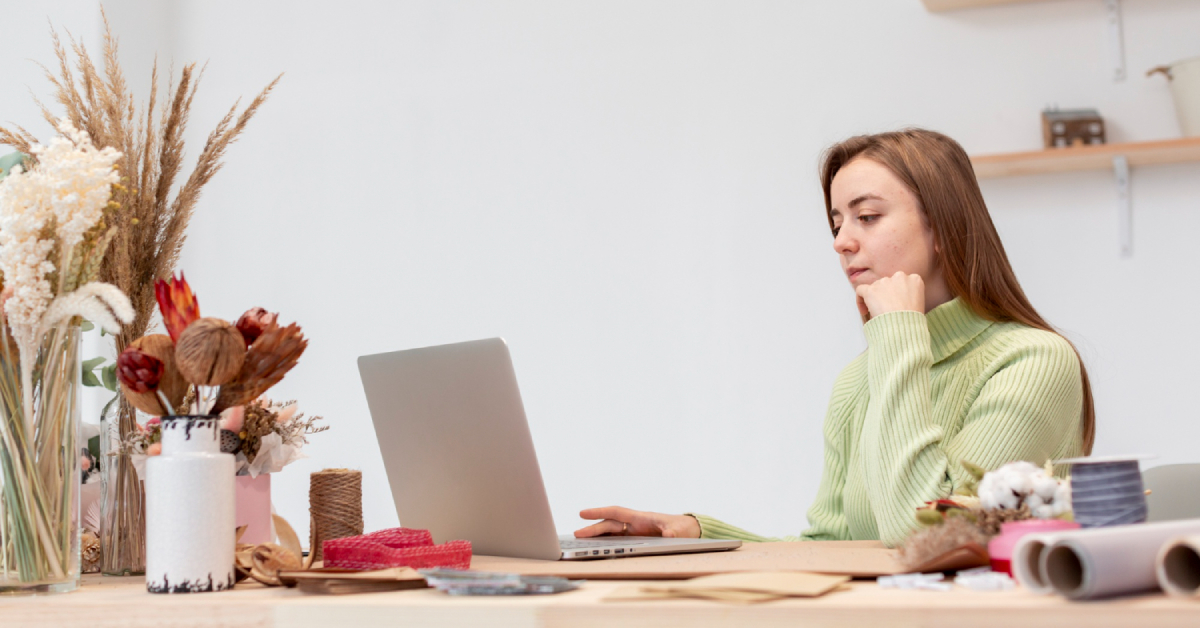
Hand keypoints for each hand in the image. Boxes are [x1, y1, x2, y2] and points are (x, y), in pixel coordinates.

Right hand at [574, 506, 701, 538]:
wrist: (688, 531)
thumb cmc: (682, 527)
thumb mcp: (677, 530)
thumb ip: (671, 532)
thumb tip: (668, 535)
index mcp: (641, 518)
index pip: (616, 513)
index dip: (599, 512)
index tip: (582, 513)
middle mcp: (634, 523)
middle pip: (609, 524)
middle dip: (593, 529)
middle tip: (577, 534)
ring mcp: (634, 531)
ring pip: (610, 532)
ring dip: (596, 535)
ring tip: (580, 540)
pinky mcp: (636, 539)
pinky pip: (617, 539)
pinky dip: (606, 541)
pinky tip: (596, 546)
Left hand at [855, 271, 924, 319]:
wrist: (904, 325)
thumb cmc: (912, 320)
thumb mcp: (919, 303)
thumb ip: (909, 295)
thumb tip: (897, 300)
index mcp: (914, 279)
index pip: (903, 281)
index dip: (898, 292)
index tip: (896, 303)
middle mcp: (899, 277)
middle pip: (889, 283)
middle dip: (886, 294)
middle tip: (887, 309)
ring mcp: (884, 282)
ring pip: (876, 287)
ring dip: (875, 298)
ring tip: (878, 313)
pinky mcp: (871, 289)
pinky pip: (861, 290)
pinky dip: (860, 300)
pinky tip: (864, 311)